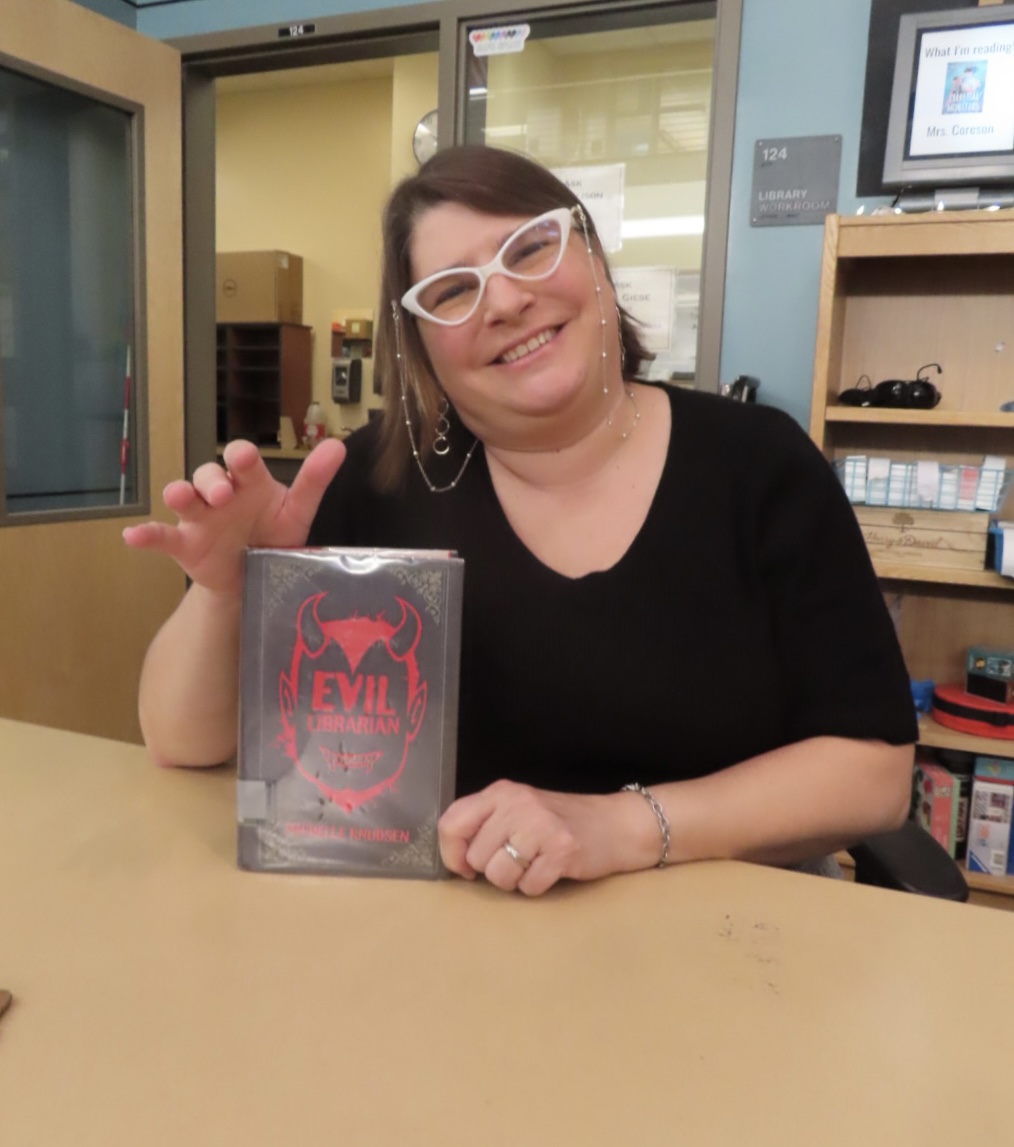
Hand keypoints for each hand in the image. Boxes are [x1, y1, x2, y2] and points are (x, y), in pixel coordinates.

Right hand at [122, 438, 345, 595]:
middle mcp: (221, 494)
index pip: (240, 459)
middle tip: (223, 495)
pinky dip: (145, 535)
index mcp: (250, 483)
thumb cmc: (275, 536)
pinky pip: (161, 536)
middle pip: (207, 474)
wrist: (255, 581)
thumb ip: (314, 481)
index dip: (240, 458)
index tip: (244, 460)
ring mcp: (199, 518)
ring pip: (183, 497)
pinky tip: (133, 536)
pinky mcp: (184, 544)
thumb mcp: (297, 511)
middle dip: (212, 480)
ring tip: (180, 498)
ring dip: (180, 494)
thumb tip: (338, 446)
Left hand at [438, 779, 661, 895]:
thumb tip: (454, 856)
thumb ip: (486, 823)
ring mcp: (541, 826)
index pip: (451, 823)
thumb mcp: (518, 809)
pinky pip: (529, 886)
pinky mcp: (562, 850)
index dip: (452, 853)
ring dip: (515, 880)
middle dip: (493, 869)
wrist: (616, 824)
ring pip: (499, 876)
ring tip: (535, 863)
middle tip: (519, 858)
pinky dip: (538, 886)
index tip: (465, 867)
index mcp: (501, 792)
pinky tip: (552, 869)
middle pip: (476, 858)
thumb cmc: (561, 821)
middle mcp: (517, 804)